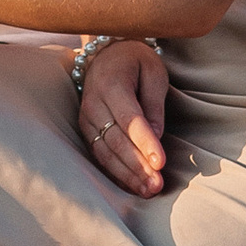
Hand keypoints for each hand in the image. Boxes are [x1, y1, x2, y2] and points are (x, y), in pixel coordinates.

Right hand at [77, 39, 167, 195]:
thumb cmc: (135, 62)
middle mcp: (93, 103)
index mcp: (112, 84)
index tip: (160, 163)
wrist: (106, 54)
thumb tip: (157, 136)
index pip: (130, 120)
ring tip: (148, 190)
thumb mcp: (154, 72)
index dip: (145, 143)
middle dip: (137, 166)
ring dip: (127, 175)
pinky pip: (99, 155)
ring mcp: (86, 118)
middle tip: (157, 185)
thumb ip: (155, 103)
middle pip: (116, 141)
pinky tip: (131, 185)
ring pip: (105, 152)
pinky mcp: (85, 130)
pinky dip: (115, 172)